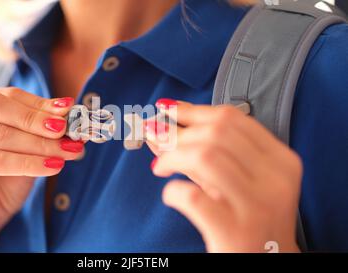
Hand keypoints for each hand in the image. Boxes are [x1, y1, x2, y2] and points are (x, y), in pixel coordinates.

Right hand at [0, 88, 81, 250]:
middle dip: (37, 118)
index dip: (40, 103)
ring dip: (40, 144)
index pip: (8, 96)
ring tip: (69, 151)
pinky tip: (53, 167)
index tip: (70, 110)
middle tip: (67, 130)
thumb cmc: (1, 181)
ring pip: (0, 135)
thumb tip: (72, 116)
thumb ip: (41, 131)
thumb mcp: (25, 150)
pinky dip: (29, 163)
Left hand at [146, 99, 302, 252]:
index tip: (167, 110)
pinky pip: (192, 197)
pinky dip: (173, 191)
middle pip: (216, 132)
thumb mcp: (237, 181)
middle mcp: (276, 179)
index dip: (192, 110)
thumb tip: (162, 122)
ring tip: (161, 167)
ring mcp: (258, 206)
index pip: (232, 118)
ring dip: (171, 157)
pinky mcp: (236, 231)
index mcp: (281, 160)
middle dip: (177, 132)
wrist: (268, 263)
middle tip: (157, 141)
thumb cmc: (248, 218)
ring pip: (205, 156)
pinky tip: (171, 195)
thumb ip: (204, 150)